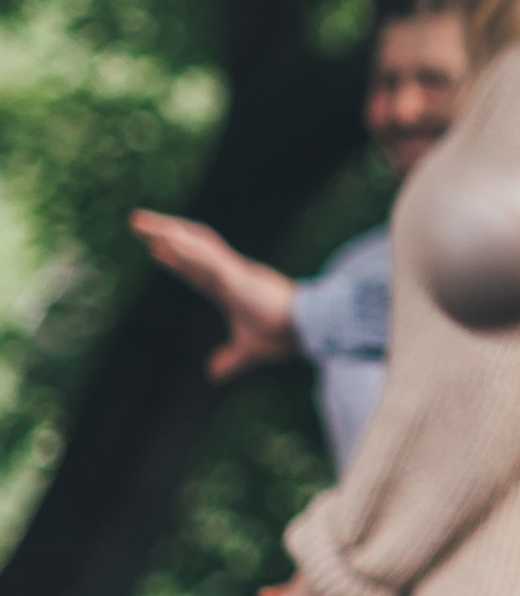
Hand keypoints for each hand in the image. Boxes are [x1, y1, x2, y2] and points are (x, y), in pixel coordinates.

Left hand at [132, 213, 297, 378]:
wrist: (308, 329)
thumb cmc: (284, 334)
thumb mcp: (248, 351)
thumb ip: (230, 360)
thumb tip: (212, 374)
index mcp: (230, 287)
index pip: (195, 268)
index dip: (175, 258)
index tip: (153, 248)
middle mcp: (228, 272)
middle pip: (189, 247)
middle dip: (162, 233)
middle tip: (135, 221)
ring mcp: (231, 271)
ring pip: (194, 244)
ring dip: (165, 232)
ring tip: (138, 222)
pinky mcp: (237, 276)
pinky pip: (206, 259)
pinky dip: (184, 250)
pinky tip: (163, 242)